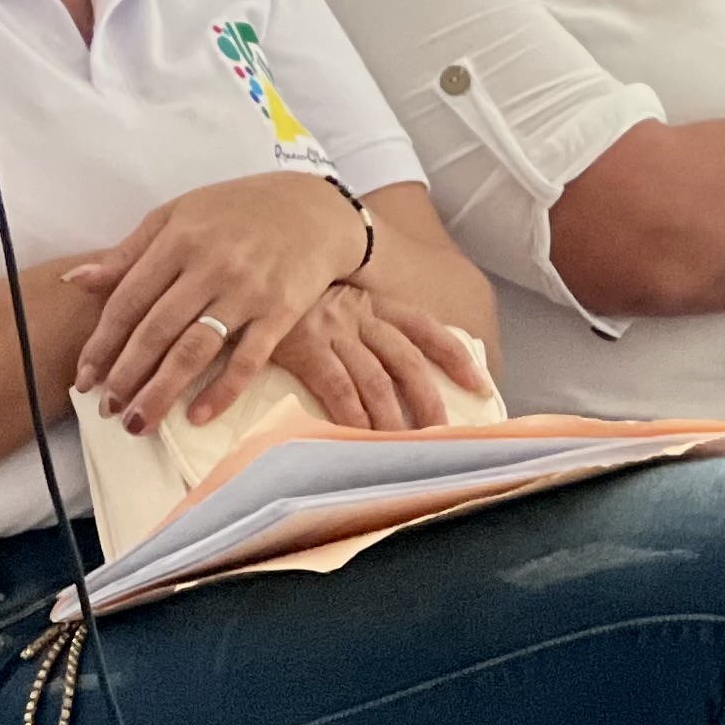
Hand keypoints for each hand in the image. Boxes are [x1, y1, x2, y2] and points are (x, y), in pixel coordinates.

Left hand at [63, 173, 372, 429]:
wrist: (313, 209)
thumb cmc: (236, 212)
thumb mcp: (178, 215)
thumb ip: (128, 252)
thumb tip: (76, 280)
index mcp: (178, 239)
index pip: (128, 300)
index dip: (102, 344)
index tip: (83, 378)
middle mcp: (210, 266)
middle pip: (156, 330)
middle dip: (126, 375)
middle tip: (106, 410)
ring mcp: (247, 291)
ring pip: (195, 349)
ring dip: (162, 391)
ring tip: (138, 423)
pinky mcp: (281, 312)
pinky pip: (247, 359)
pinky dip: (221, 391)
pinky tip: (196, 417)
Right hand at [266, 284, 491, 430]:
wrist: (244, 275)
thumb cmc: (288, 299)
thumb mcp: (330, 300)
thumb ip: (358, 327)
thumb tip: (387, 371)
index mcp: (372, 302)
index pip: (425, 329)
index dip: (456, 358)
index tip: (480, 386)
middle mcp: (358, 313)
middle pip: (407, 361)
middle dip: (428, 401)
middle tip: (441, 436)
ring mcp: (332, 329)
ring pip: (376, 380)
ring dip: (392, 419)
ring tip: (402, 449)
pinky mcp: (304, 347)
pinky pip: (337, 387)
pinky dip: (351, 416)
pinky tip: (359, 438)